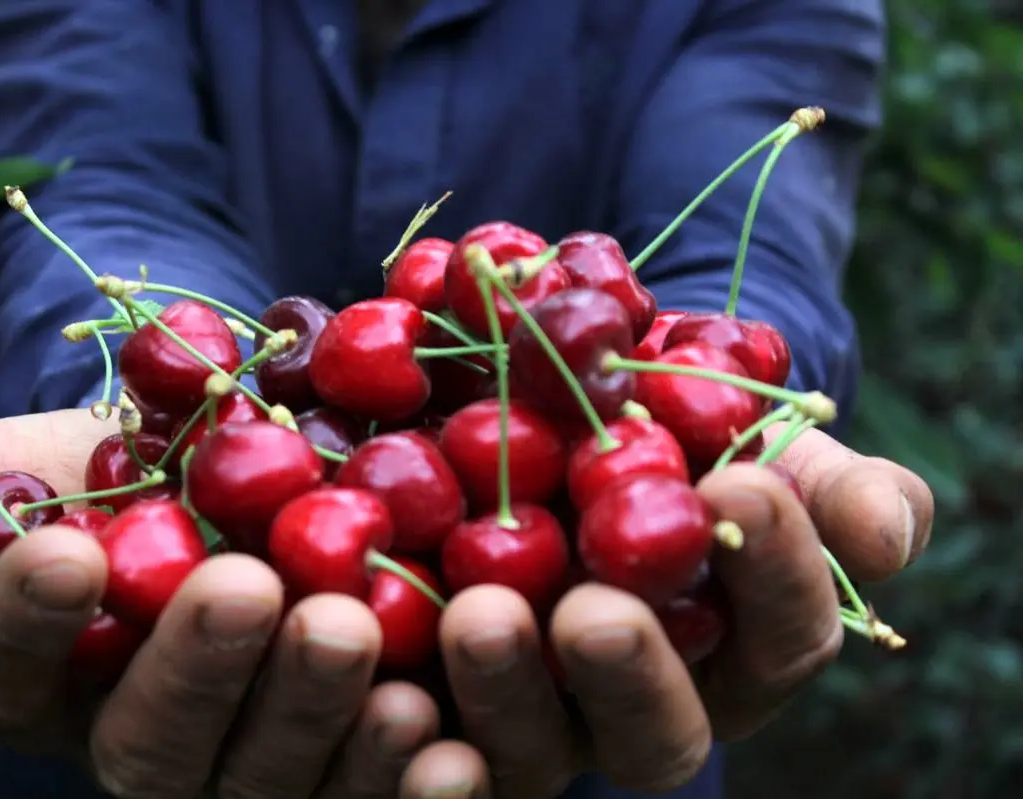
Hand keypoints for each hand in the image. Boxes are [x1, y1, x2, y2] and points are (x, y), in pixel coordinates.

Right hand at [0, 410, 485, 798]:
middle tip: (248, 587)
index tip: (65, 551)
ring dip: (312, 722)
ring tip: (355, 635)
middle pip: (152, 750)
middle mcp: (149, 742)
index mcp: (49, 678)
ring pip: (266, 787)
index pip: (3, 672)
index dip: (25, 622)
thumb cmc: (130, 455)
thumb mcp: (27, 453)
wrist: (261, 451)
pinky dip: (418, 784)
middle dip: (197, 673)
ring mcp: (253, 768)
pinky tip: (451, 743)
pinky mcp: (354, 769)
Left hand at [429, 424, 933, 797]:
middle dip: (631, 674)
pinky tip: (386, 673)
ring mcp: (540, 718)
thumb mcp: (750, 433)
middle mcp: (642, 704)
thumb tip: (885, 528)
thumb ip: (827, 482)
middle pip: (655, 732)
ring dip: (506, 692)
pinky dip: (403, 720)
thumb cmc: (677, 428)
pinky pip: (423, 739)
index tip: (742, 486)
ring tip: (476, 616)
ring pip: (531, 747)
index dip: (775, 569)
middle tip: (597, 611)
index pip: (780, 635)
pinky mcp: (441, 706)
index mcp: (739, 649)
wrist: (557, 415)